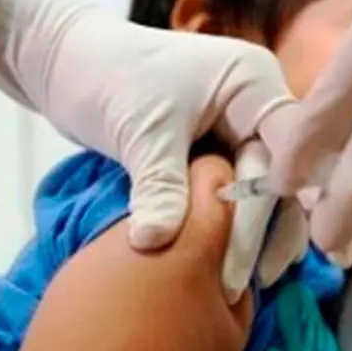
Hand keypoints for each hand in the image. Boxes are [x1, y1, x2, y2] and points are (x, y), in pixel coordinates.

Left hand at [0, 0, 295, 299]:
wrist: (67, 62)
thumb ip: (159, 186)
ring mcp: (243, 123)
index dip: (274, 204)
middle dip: (266, 230)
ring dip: (257, 234)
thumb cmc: (106, 80)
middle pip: (282, 174)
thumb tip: (157, 242)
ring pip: (267, 188)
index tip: (256, 259)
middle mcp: (259, 101)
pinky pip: (241, 189)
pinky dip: (236, 224)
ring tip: (246, 288)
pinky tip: (233, 264)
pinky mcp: (222, 144)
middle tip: (245, 285)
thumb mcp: (139, 133)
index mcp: (253, 82)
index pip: (284, 149)